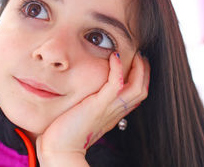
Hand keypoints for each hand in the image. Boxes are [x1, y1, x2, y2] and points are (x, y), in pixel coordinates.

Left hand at [36, 51, 149, 166]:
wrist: (59, 149)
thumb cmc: (65, 132)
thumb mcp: (83, 115)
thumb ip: (90, 104)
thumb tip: (86, 93)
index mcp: (113, 114)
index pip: (136, 95)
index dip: (141, 78)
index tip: (137, 62)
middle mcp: (115, 112)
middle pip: (141, 90)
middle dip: (144, 71)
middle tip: (140, 55)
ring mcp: (108, 109)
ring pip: (137, 88)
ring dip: (138, 68)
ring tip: (134, 54)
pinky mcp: (98, 106)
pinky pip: (115, 84)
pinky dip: (117, 68)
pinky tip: (114, 56)